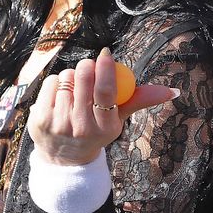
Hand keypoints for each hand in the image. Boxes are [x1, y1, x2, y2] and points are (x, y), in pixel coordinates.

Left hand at [28, 48, 177, 165]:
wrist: (65, 158)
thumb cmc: (95, 130)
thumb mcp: (118, 119)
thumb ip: (141, 100)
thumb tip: (172, 90)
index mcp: (105, 127)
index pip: (106, 91)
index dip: (106, 68)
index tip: (106, 54)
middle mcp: (81, 128)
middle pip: (84, 79)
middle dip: (88, 66)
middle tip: (90, 67)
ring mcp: (59, 124)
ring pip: (67, 78)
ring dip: (73, 76)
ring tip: (76, 88)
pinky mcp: (40, 120)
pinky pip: (51, 83)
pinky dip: (57, 82)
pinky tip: (61, 95)